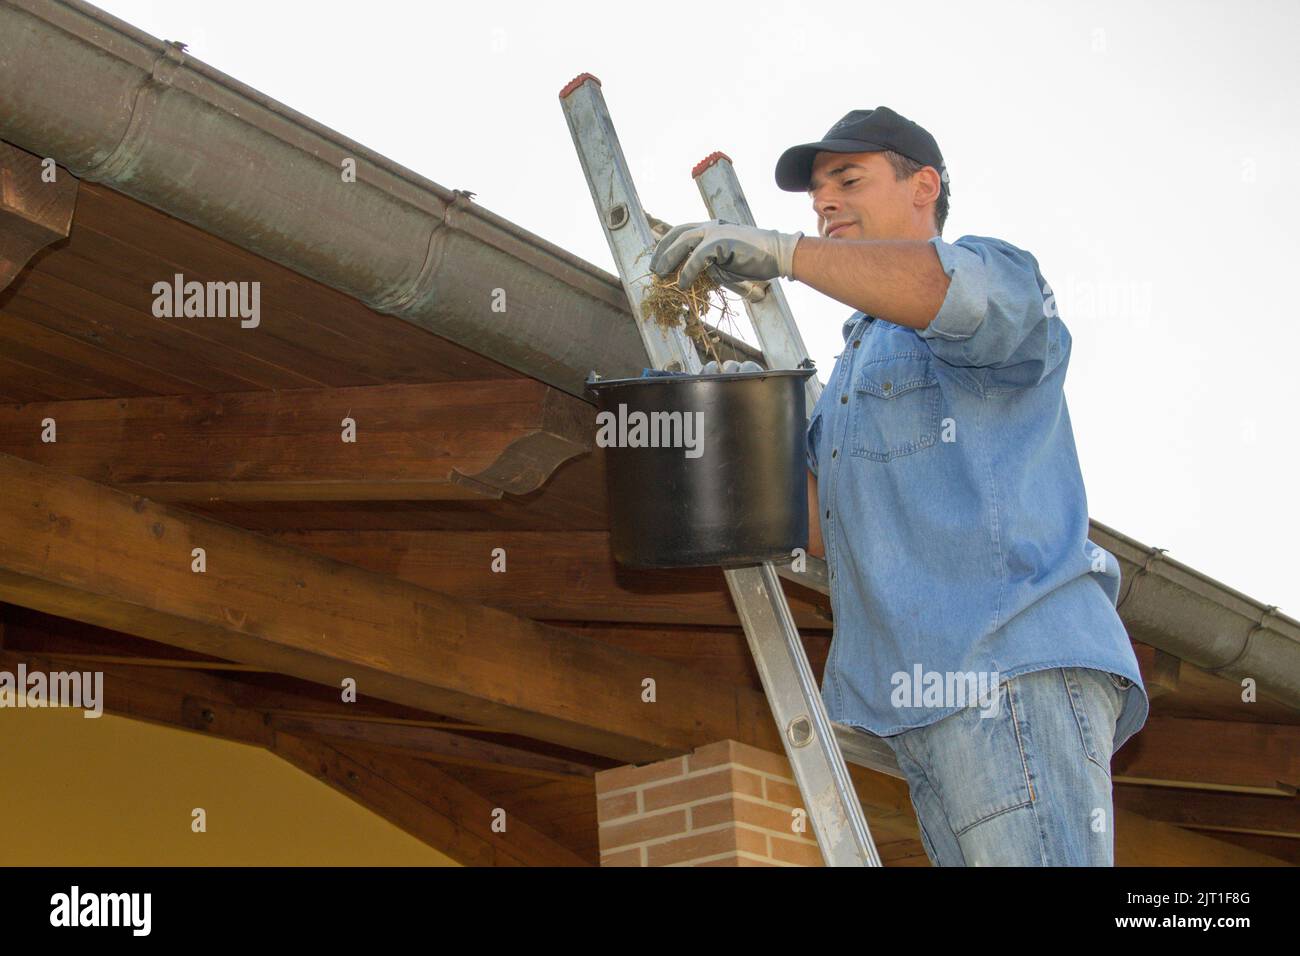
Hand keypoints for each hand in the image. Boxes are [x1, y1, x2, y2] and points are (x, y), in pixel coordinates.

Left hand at [650, 220, 803, 289]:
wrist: (778, 253)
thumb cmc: (755, 260)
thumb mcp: (725, 262)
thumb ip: (708, 265)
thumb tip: (690, 277)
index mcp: (712, 228)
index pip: (682, 231)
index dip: (667, 244)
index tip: (657, 258)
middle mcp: (711, 226)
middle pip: (677, 234)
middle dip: (662, 251)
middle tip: (654, 268)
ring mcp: (716, 231)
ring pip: (683, 242)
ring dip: (668, 259)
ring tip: (661, 275)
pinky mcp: (721, 242)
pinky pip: (697, 257)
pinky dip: (687, 272)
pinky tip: (683, 284)